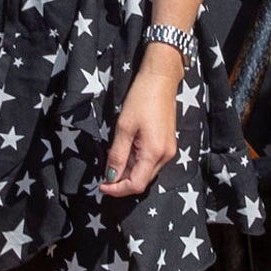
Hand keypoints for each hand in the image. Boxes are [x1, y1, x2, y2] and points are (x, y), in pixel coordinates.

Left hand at [101, 46, 183, 197]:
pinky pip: (150, 162)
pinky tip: (127, 150)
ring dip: (129, 171)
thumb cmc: (141, 98)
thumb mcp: (124, 127)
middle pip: (142, 181)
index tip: (102, 186)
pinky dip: (136, 162)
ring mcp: (169, 151)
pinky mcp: (168, 145)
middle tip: (105, 170)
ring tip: (115, 156)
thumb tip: (111, 177)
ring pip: (146, 172)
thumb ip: (117, 155)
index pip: (136, 185)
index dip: (118, 190)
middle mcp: (166, 156)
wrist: (161, 80)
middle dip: (122, 181)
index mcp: (154, 153)